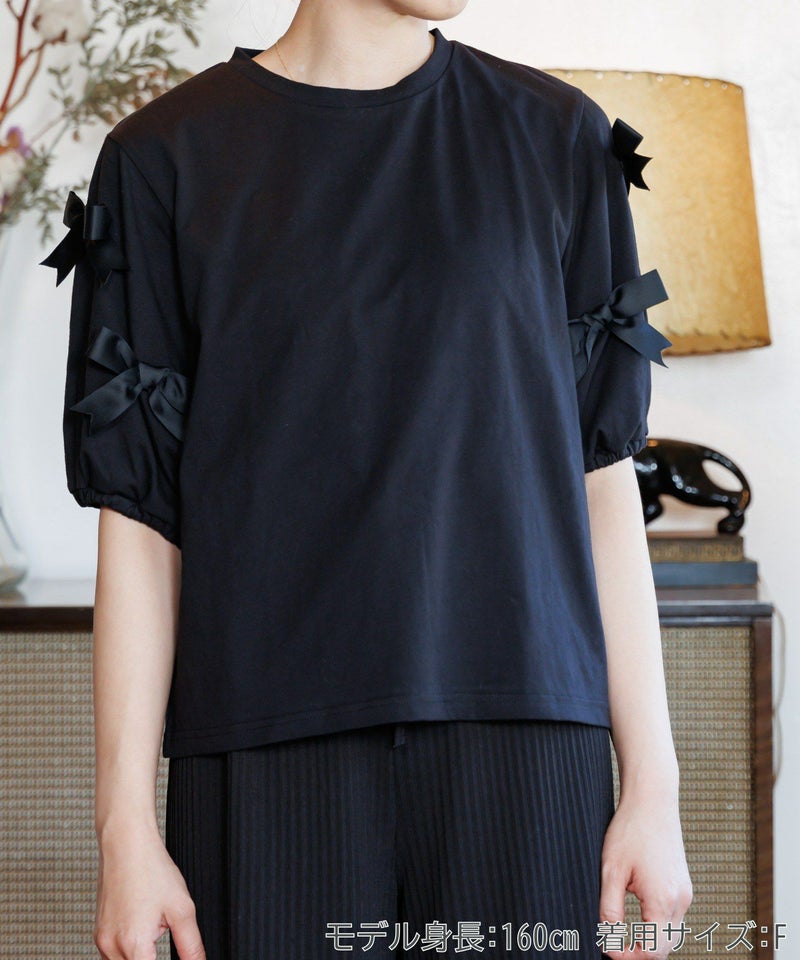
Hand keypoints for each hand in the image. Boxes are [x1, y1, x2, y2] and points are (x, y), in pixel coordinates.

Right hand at [93, 823, 205, 959]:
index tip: (176, 955)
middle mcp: (111, 947)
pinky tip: (142, 929)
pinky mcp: (99, 932)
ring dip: (140, 958)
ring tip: (154, 927)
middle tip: (162, 932)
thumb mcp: (182, 908)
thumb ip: (191, 945)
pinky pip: (112, 955)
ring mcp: (102, 940)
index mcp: (133, 945)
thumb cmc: (151, 870)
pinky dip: (129, 951)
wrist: (126, 844)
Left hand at [598, 790, 692, 958]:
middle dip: (639, 953)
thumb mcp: (611, 870)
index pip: (651, 952)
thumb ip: (609, 909)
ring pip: (671, 936)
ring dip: (650, 942)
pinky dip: (657, 927)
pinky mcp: (684, 886)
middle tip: (613, 946)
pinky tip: (639, 919)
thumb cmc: (630, 829)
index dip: (628, 957)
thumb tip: (608, 940)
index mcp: (663, 900)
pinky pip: (673, 919)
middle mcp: (680, 901)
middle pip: (664, 948)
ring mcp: (685, 893)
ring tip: (623, 936)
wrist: (652, 800)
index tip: (608, 949)